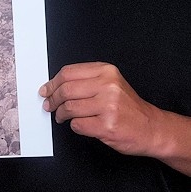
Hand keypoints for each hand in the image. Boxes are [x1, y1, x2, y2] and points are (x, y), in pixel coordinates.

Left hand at [39, 62, 159, 155]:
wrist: (152, 128)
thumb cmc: (128, 107)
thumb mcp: (111, 83)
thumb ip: (86, 80)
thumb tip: (54, 85)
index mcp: (106, 71)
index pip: (68, 73)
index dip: (53, 82)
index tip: (46, 90)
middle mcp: (107, 86)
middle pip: (66, 90)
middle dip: (53, 99)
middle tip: (49, 105)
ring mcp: (108, 106)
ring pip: (70, 108)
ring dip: (61, 114)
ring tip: (61, 116)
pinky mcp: (107, 126)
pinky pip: (78, 125)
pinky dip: (74, 126)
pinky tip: (79, 124)